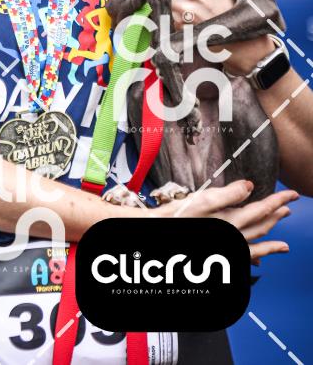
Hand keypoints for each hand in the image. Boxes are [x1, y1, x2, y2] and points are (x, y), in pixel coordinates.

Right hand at [150, 179, 296, 262]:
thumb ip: (227, 194)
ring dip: (271, 241)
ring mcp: (226, 248)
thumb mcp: (202, 200)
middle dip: (276, 216)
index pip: (261, 209)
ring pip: (255, 244)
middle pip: (261, 226)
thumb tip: (249, 186)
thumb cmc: (176, 218)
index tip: (290, 195)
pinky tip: (257, 261)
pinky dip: (254, 258)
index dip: (278, 201)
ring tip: (283, 244)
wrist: (157, 234)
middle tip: (289, 208)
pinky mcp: (219, 254)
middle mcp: (232, 237)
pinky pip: (244, 258)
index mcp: (230, 221)